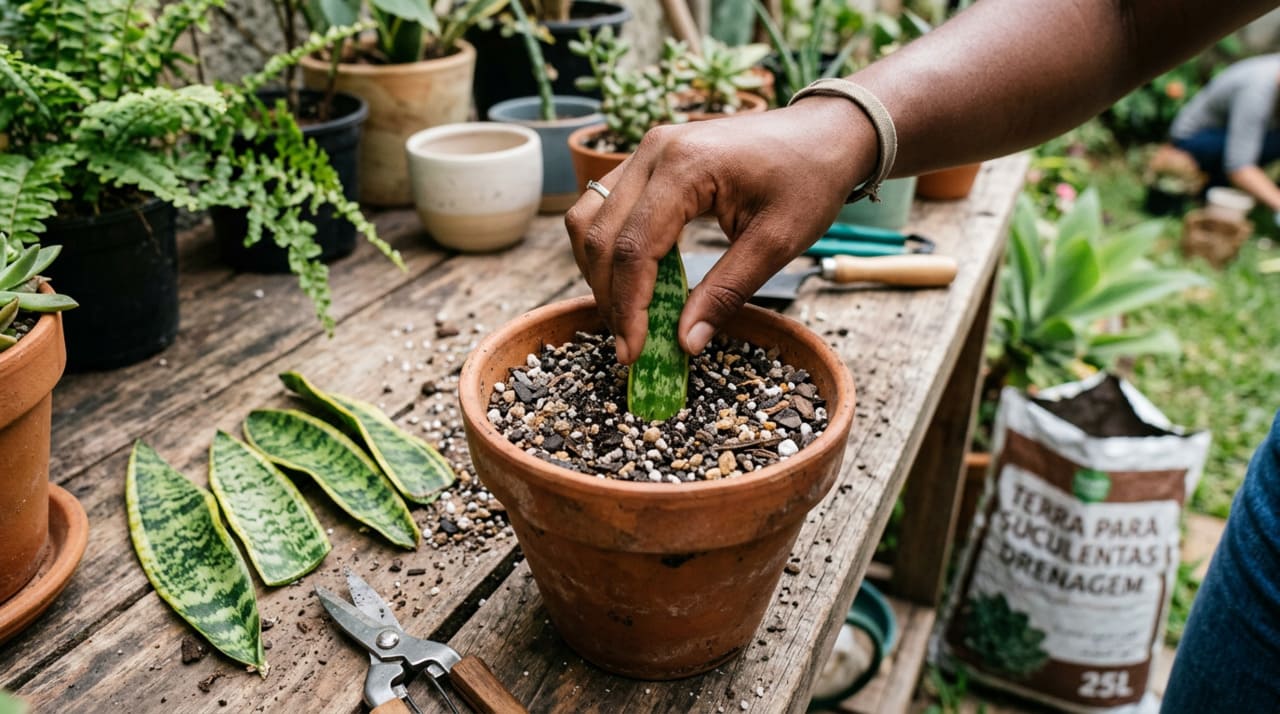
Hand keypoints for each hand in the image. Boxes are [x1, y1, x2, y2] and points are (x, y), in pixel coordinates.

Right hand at [565, 97, 876, 363]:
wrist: (826, 133)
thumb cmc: (809, 180)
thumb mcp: (778, 243)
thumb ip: (727, 292)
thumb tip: (685, 343)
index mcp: (685, 167)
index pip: (635, 248)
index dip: (628, 307)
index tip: (632, 352)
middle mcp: (654, 151)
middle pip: (601, 235)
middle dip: (609, 296)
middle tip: (628, 343)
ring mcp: (646, 151)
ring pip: (589, 218)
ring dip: (599, 272)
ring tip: (626, 316)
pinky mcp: (648, 159)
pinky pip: (605, 206)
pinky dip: (609, 248)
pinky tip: (632, 282)